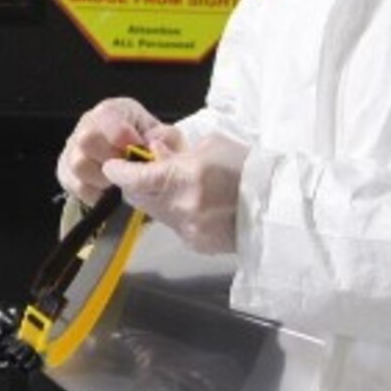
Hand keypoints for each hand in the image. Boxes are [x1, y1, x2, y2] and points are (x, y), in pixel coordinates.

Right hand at [56, 97, 181, 209]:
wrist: (141, 166)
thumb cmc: (151, 149)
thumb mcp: (167, 139)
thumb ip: (166, 138)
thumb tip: (154, 144)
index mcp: (112, 110)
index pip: (107, 116)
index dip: (124, 137)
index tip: (139, 152)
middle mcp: (88, 124)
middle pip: (87, 139)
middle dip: (112, 160)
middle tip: (128, 170)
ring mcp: (73, 148)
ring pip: (79, 164)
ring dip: (104, 179)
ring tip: (119, 181)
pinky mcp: (66, 171)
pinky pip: (75, 185)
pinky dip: (95, 193)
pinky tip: (108, 190)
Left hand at [102, 134, 248, 254]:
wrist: (278, 206)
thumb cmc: (248, 169)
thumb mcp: (210, 147)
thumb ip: (177, 152)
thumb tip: (154, 152)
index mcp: (183, 179)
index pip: (134, 179)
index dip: (119, 172)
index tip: (113, 166)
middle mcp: (180, 208)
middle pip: (138, 199)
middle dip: (135, 185)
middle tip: (143, 173)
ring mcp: (188, 230)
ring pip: (155, 213)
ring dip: (157, 199)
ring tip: (178, 186)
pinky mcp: (197, 244)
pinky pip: (175, 226)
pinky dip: (177, 213)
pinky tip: (196, 205)